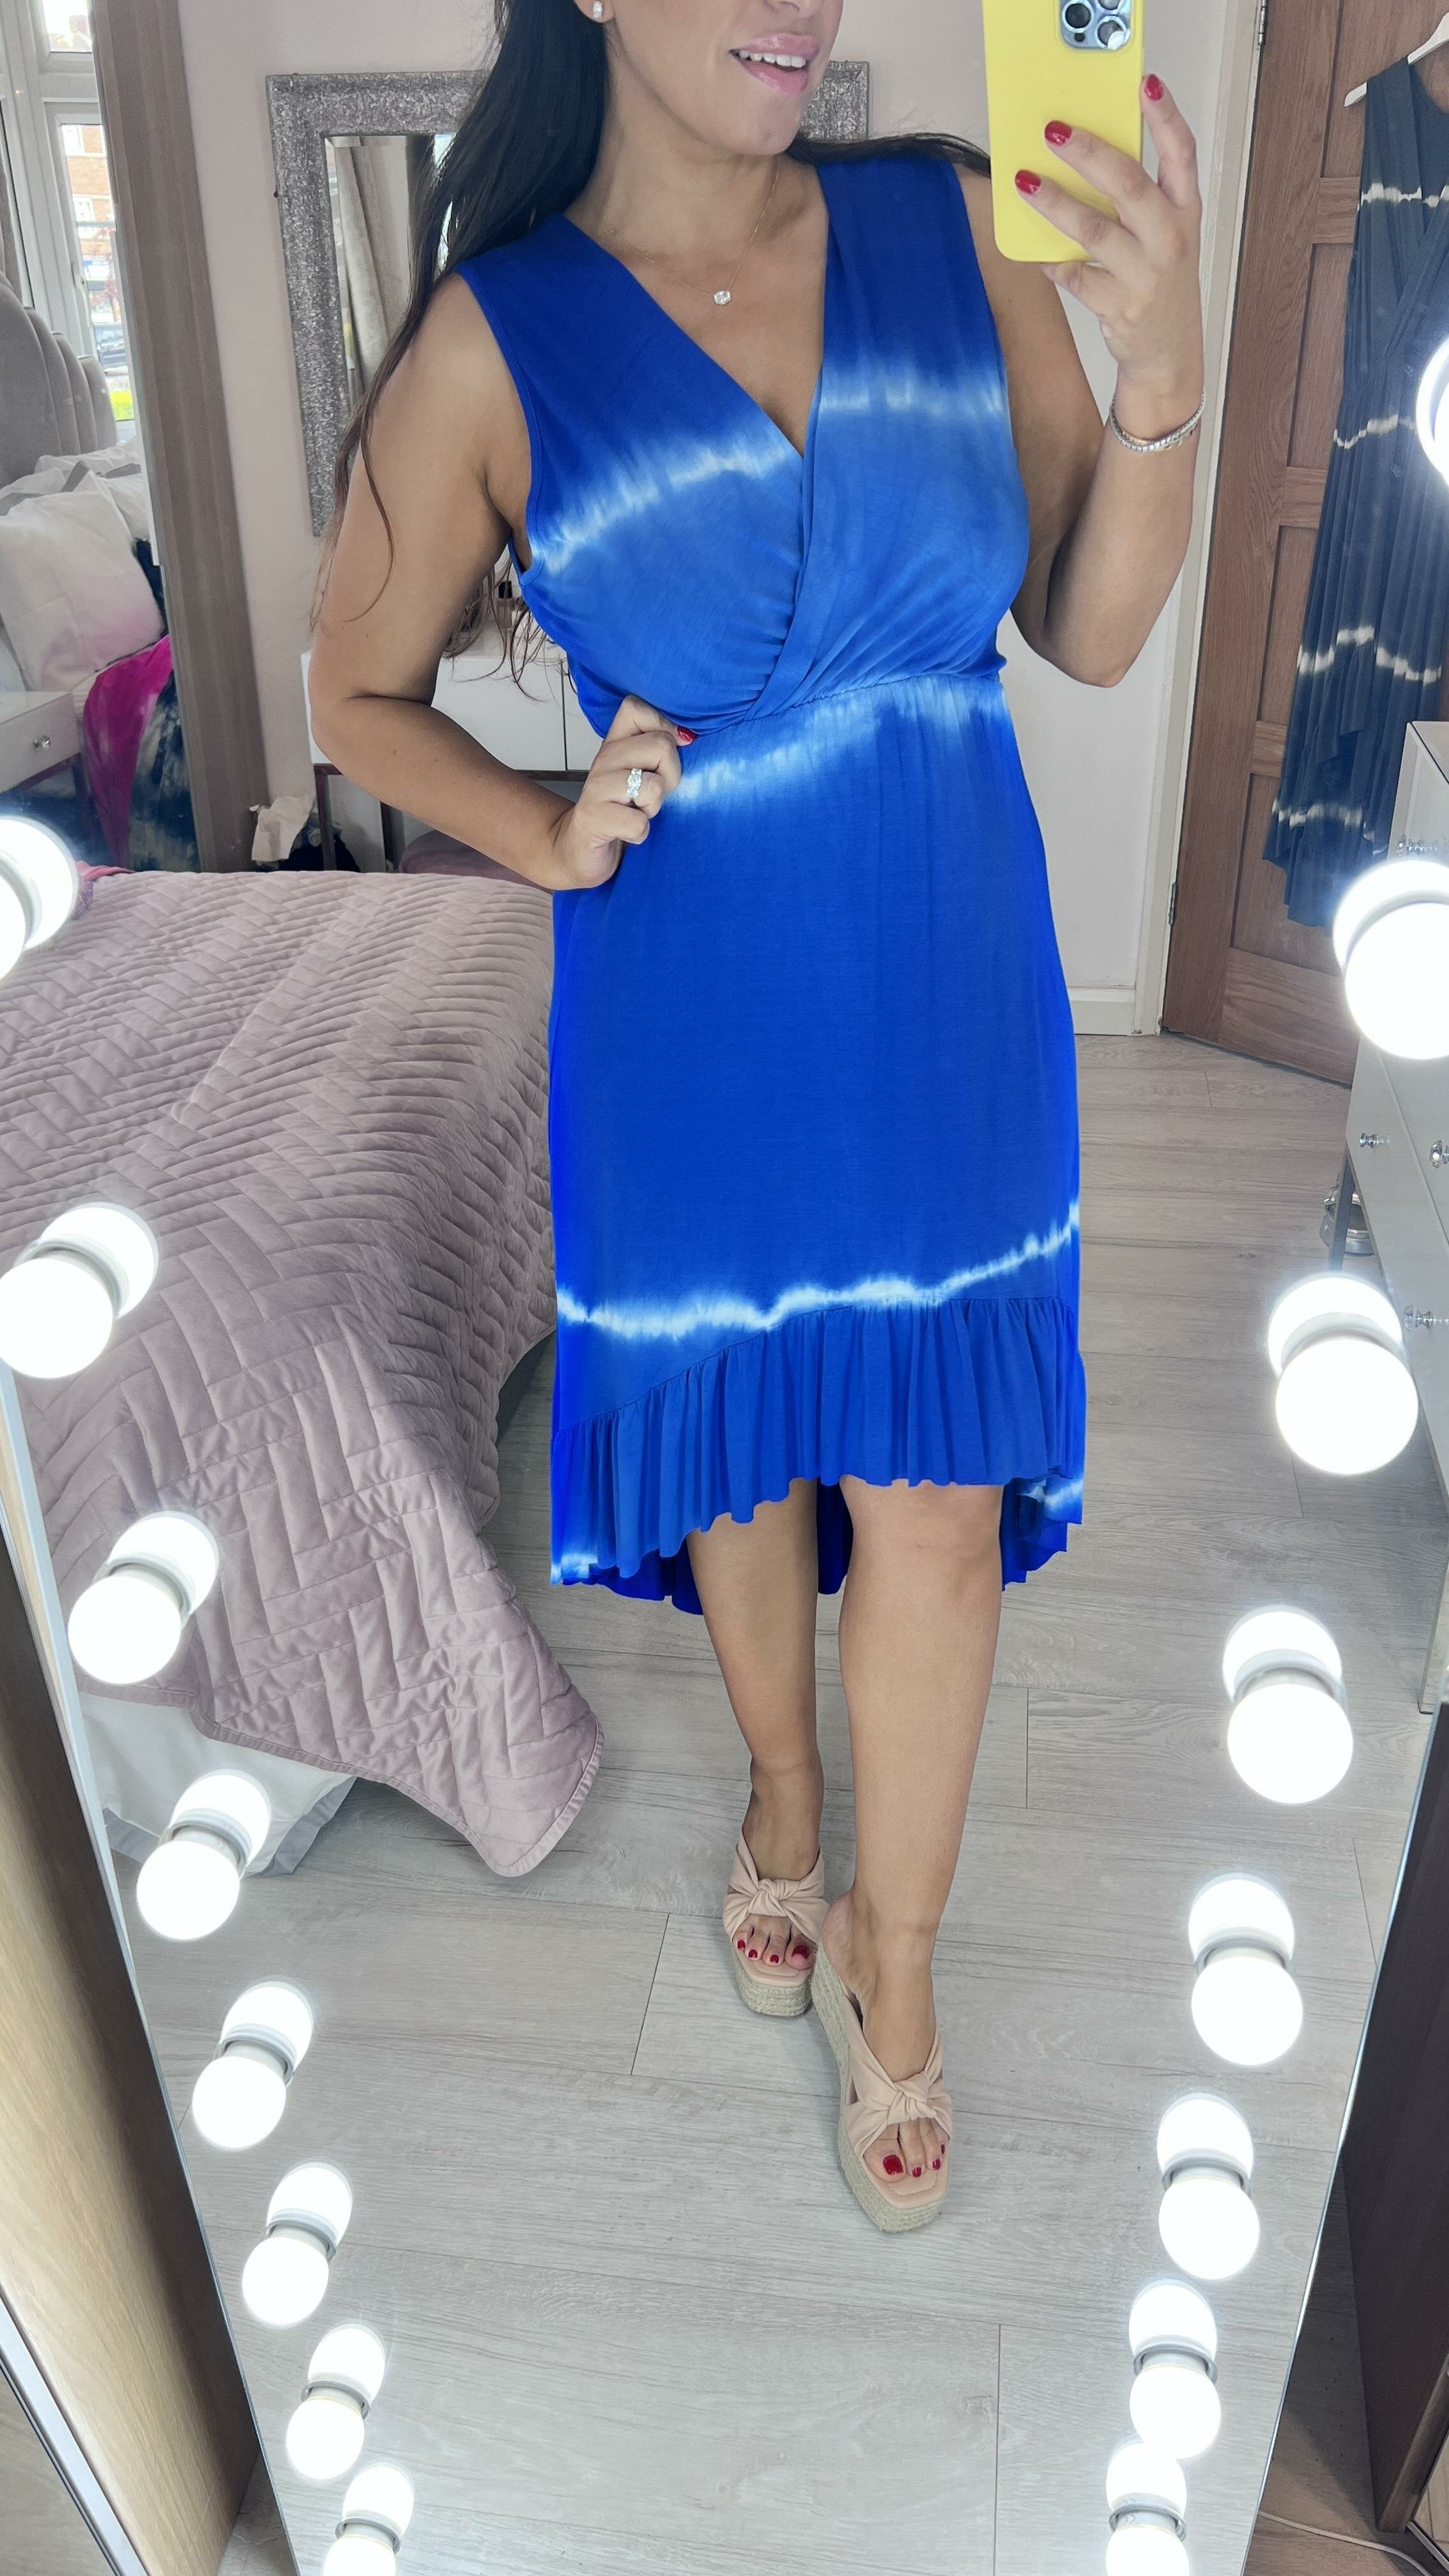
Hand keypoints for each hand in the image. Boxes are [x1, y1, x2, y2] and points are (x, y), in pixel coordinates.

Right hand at [546, 694, 687, 889]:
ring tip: (637, 813)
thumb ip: (660, 752)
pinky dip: (640, 834)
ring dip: (653, 808)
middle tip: (651, 795)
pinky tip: (627, 834)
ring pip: (653, 786)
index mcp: (614, 744)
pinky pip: (639, 823)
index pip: (635, 708)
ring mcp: (595, 788)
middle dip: (670, 777)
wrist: (579, 851)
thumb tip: (688, 738)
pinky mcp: (592, 817)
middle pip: (660, 745)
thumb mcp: (640, 775)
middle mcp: (603, 760)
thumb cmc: (620, 812)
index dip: (663, 727)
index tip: (665, 757)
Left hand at [1017, 76, 1203, 435]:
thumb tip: (1086, 156)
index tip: (1146, 84)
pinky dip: (1053, 263)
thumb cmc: (1161, 283)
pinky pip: (1075, 277)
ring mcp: (1145, 275)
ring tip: (1025, 182)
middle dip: (1090, 154)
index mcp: (1185, 211)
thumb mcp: (1167, 235)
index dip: (1166, 117)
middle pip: (1129, 185)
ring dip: (1055, 204)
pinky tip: (1038, 253)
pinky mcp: (1120, 306)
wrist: (1169, 354)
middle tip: (1055, 132)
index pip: (1181, 154)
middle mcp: (1170, 239)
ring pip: (1093, 231)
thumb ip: (1141, 199)